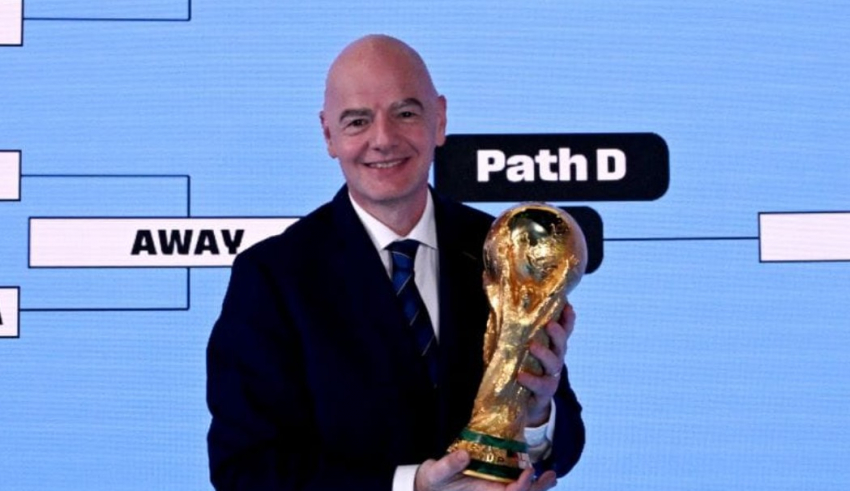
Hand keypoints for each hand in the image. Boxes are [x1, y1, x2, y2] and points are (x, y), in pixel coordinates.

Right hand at [415, 450, 557, 490]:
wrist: (429, 485)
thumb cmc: (433, 482)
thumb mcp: (436, 474)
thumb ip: (449, 465)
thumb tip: (463, 454)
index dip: (520, 487)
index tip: (527, 471)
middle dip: (536, 489)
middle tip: (550, 476)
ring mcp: (494, 490)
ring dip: (537, 486)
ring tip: (552, 476)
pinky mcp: (494, 484)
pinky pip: (514, 486)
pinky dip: (528, 482)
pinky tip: (539, 475)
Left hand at [517, 302, 574, 426]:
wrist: (524, 407)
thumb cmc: (521, 371)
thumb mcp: (518, 352)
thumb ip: (513, 335)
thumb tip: (499, 311)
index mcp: (550, 348)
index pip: (563, 331)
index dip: (567, 319)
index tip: (567, 306)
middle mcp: (554, 361)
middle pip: (562, 345)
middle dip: (558, 333)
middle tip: (549, 324)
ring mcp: (551, 378)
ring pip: (554, 364)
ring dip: (544, 354)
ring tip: (532, 346)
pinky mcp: (544, 394)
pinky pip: (540, 386)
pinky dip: (531, 380)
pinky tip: (521, 375)